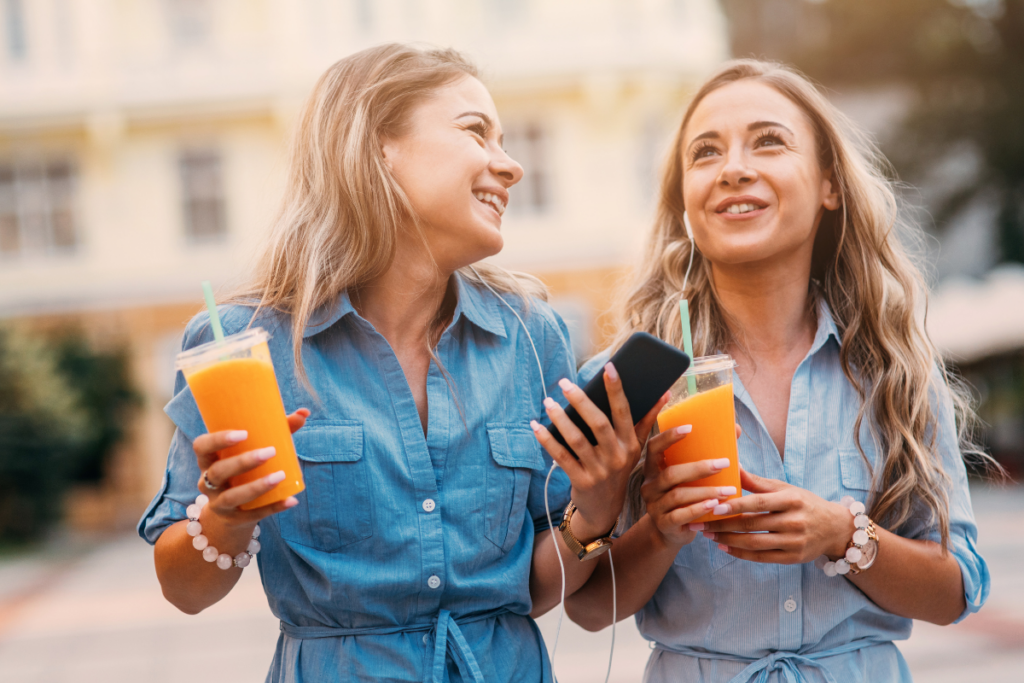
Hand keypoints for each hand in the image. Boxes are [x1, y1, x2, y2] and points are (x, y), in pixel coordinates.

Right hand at [192, 408, 309, 536]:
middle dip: (243, 462)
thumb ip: (277, 431)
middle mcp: (208, 483)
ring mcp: (220, 503)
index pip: (201, 447)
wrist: (231, 513)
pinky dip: (274, 507)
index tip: (243, 433)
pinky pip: (253, 515)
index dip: (218, 440)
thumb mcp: (251, 451)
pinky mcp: (235, 519)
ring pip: (232, 496)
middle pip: (218, 472)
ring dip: (257, 486)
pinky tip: (291, 500)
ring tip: (281, 476)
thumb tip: (304, 412)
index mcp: (209, 461)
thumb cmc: (245, 471)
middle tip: (270, 451)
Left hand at [530, 363, 665, 541]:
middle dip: (581, 401)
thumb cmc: (618, 468)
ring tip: (548, 402)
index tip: (608, 367)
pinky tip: (536, 426)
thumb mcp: (635, 447)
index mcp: (631, 444)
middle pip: (599, 423)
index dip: (617, 389)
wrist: (605, 509)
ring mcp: (599, 470)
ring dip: (561, 419)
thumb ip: (647, 419)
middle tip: (564, 383)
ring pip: (577, 440)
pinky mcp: (581, 481)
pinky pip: (562, 457)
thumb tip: (664, 392)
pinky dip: (548, 440)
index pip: (624, 412)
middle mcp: (617, 456)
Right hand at [639, 424, 734, 548]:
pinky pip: (680, 515)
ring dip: (706, 492)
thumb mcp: (690, 477)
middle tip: (724, 464)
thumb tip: (735, 429)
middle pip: (671, 473)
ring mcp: (654, 506)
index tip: (690, 428)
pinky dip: (699, 509)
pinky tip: (715, 505)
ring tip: (729, 490)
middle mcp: (649, 485)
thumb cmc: (685, 497)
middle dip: (699, 468)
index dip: (668, 436)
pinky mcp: (663, 523)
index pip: (654, 447)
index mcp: (653, 468)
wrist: (670, 531)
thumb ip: (707, 454)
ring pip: (678, 495)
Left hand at [697, 468, 853, 563]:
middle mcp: (795, 521)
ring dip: (727, 540)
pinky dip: (740, 553)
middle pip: (752, 525)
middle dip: (722, 525)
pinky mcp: (793, 558)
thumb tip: (731, 466)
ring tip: (708, 535)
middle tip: (699, 522)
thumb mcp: (784, 488)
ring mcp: (795, 542)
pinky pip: (762, 557)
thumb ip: (757, 482)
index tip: (713, 506)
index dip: (735, 505)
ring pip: (754, 543)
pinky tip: (724, 547)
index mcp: (792, 500)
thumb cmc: (803, 503)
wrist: (835, 528)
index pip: (758, 503)